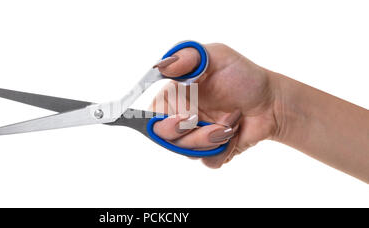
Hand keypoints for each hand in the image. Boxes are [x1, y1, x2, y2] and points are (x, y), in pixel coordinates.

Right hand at [151, 43, 277, 167]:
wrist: (272, 102)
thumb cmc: (244, 76)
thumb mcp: (218, 56)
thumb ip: (188, 56)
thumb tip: (161, 66)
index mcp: (174, 96)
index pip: (152, 114)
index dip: (161, 120)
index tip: (183, 116)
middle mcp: (180, 118)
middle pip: (165, 137)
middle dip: (188, 132)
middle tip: (200, 120)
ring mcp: (195, 136)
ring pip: (187, 151)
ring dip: (210, 138)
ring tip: (230, 123)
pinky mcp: (211, 151)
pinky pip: (207, 161)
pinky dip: (223, 150)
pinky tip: (234, 135)